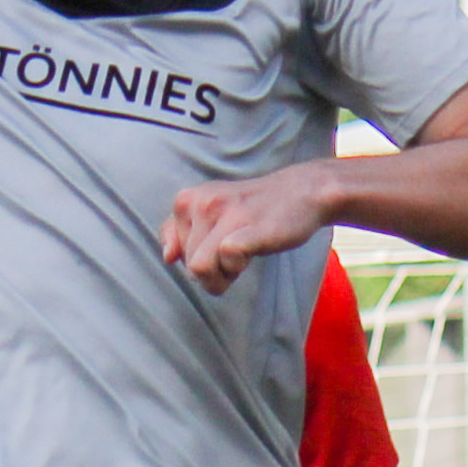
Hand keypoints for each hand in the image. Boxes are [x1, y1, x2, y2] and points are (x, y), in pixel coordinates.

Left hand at [160, 163, 340, 294]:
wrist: (300, 192)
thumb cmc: (253, 210)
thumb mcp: (209, 212)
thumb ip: (179, 231)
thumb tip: (167, 258)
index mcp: (186, 200)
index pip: (175, 253)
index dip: (197, 261)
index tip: (219, 246)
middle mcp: (200, 203)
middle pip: (189, 266)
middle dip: (213, 271)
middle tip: (238, 252)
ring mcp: (224, 213)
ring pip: (200, 269)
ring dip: (224, 274)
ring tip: (244, 254)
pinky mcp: (247, 226)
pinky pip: (226, 257)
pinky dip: (236, 267)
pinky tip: (250, 254)